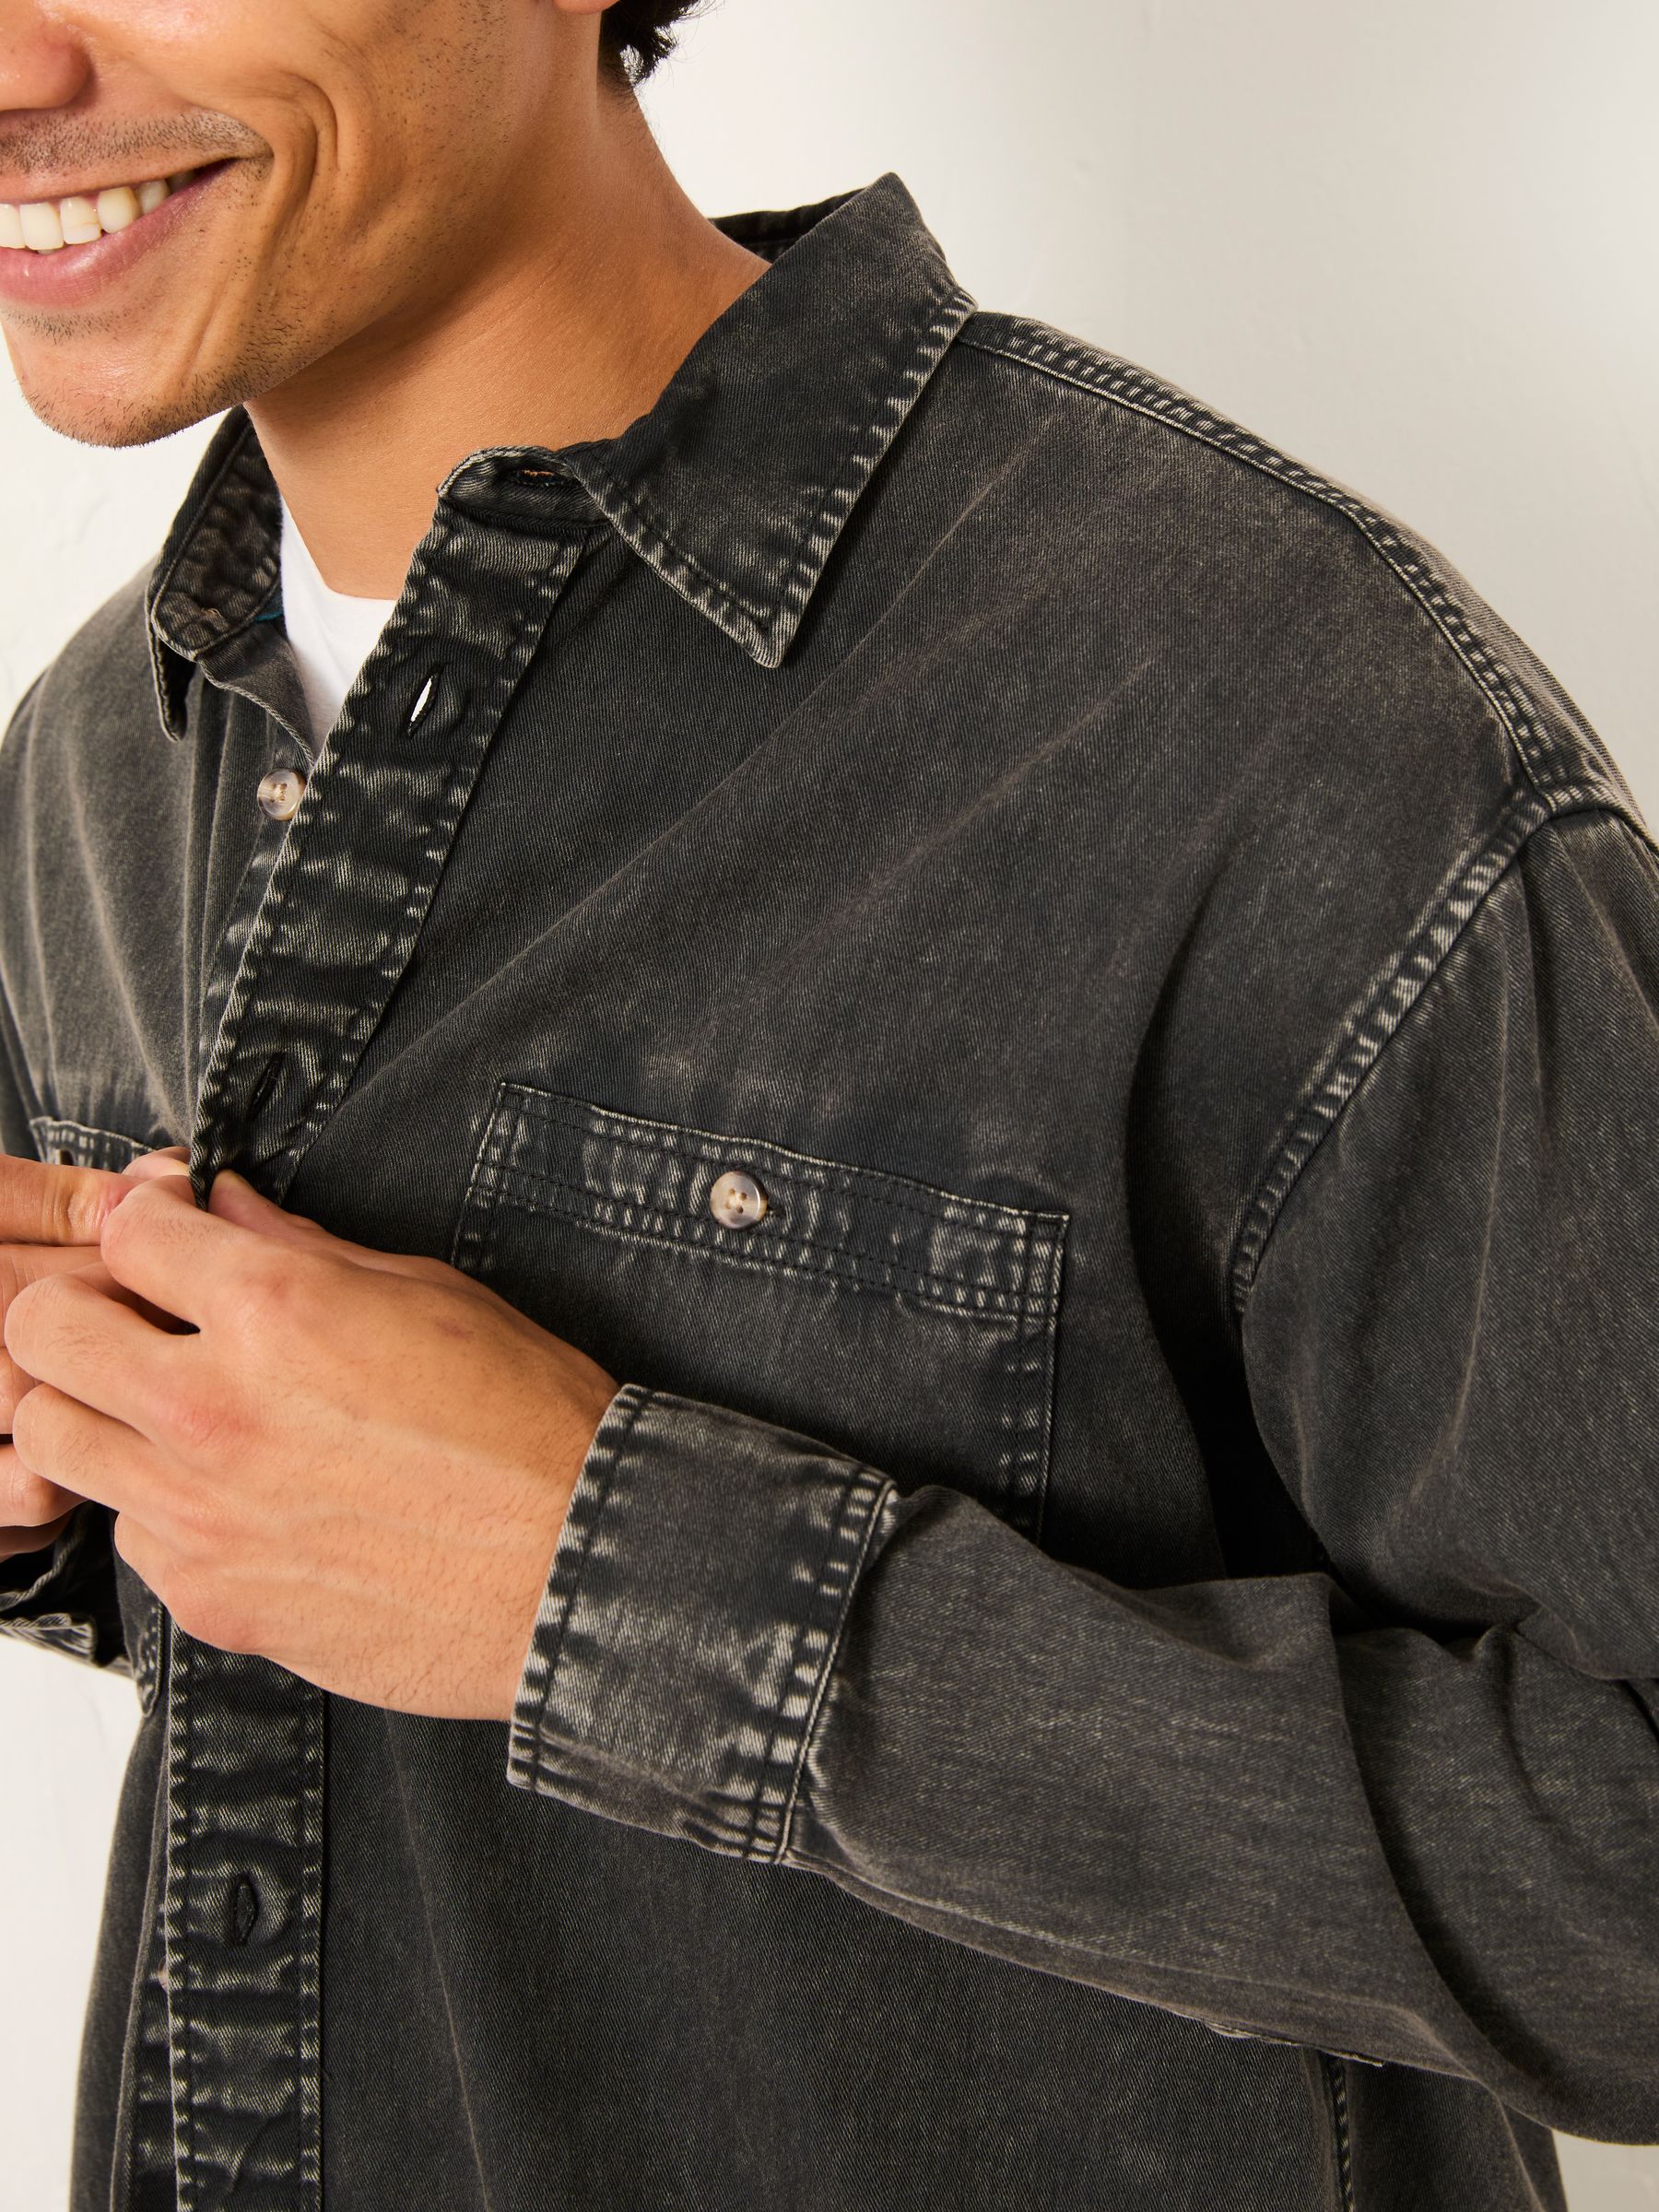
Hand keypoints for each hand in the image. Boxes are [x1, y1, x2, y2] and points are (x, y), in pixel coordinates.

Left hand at [2, 1165, 617, 1718]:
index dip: (145, 1216)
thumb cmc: (528, 1428)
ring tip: (163, 1410)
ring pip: (50, 1436)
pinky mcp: (208, 1597)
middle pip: (41, 1329)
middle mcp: (215, 1409)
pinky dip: (153, 1505)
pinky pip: (124, 1532)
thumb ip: (305, 1249)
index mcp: (276, 1310)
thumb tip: (231, 1210)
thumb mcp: (432, 1295)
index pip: (125, 1230)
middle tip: (133, 1314)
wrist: (577, 1570)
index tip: (167, 1229)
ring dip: (93, 1408)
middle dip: (79, 1305)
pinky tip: (225, 1495)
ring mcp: (200, 1512)